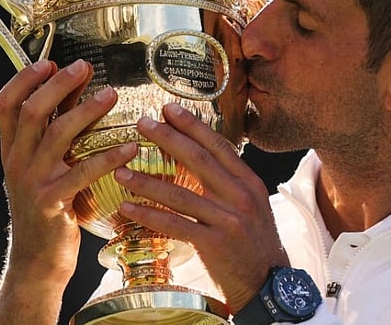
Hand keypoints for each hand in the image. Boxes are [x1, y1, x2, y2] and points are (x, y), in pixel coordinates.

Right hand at [0, 59, 137, 283]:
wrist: (38, 259)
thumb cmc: (49, 207)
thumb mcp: (44, 165)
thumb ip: (56, 129)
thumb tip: (76, 86)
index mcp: (11, 150)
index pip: (4, 105)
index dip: (22, 80)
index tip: (48, 61)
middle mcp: (17, 162)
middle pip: (31, 112)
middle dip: (57, 84)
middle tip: (84, 67)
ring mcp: (33, 181)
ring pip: (57, 135)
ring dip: (86, 110)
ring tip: (112, 94)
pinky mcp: (53, 202)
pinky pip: (83, 172)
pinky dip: (109, 156)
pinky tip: (131, 147)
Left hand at [113, 102, 288, 312]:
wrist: (269, 281)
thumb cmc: (254, 242)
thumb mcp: (251, 204)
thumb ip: (229, 181)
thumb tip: (201, 156)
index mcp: (249, 182)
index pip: (219, 146)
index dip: (193, 126)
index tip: (169, 109)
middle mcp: (241, 196)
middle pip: (200, 160)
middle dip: (168, 139)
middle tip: (143, 123)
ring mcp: (228, 220)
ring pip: (182, 193)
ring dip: (148, 181)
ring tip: (121, 170)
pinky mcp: (215, 243)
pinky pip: (176, 225)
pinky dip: (150, 215)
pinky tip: (128, 207)